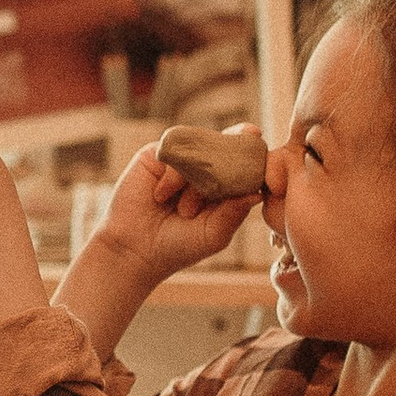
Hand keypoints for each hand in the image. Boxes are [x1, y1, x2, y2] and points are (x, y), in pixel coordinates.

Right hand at [52, 131, 260, 357]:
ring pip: (200, 147)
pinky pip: (173, 150)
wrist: (134, 249)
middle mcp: (205, 170)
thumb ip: (234, 213)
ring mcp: (181, 161)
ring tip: (184, 211)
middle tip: (232, 164)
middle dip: (232, 152)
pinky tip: (161, 196)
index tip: (261, 155)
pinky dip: (173, 174)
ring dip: (196, 178)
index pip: (246, 164)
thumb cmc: (177, 247)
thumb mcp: (213, 234)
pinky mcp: (157, 155)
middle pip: (227, 145)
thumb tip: (258, 192)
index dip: (254, 157)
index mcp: (224, 187)